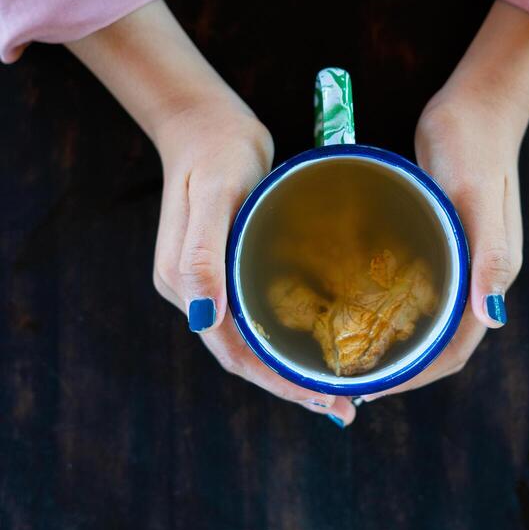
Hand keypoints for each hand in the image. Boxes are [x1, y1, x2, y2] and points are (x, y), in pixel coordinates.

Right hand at [152, 92, 356, 423]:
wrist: (208, 122)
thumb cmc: (217, 153)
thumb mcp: (214, 198)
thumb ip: (203, 256)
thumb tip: (203, 318)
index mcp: (185, 285)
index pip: (233, 351)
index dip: (277, 381)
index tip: (321, 397)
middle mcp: (195, 293)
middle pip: (244, 356)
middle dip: (291, 386)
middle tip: (342, 407)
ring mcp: (212, 283)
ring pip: (253, 341)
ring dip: (291, 369)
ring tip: (337, 391)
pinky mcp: (230, 268)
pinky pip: (260, 316)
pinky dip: (288, 338)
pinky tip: (318, 343)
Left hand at [362, 0, 528, 400]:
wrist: (476, 105)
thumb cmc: (475, 146)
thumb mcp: (476, 197)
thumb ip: (487, 256)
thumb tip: (493, 317)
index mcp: (490, 277)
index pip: (455, 348)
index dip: (415, 375)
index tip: (371, 386)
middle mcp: (476, 278)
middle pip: (439, 344)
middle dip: (398, 369)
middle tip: (349, 378)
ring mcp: (458, 261)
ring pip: (425, 321)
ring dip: (392, 344)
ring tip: (347, 354)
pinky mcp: (439, 242)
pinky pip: (415, 290)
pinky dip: (389, 310)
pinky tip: (354, 307)